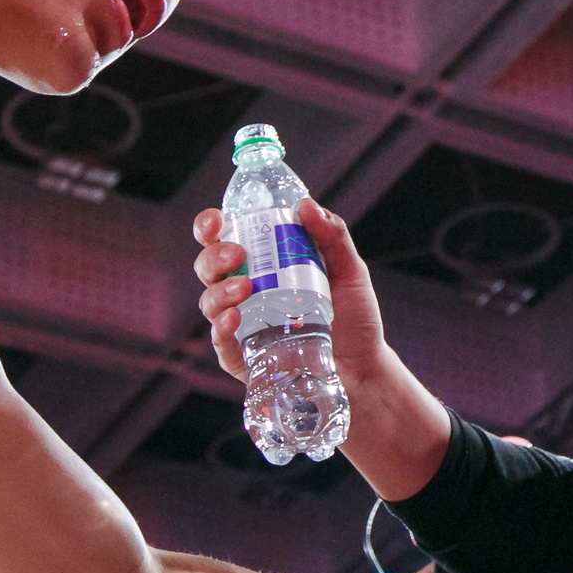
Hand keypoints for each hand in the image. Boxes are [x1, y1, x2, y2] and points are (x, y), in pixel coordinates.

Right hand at [192, 196, 393, 386]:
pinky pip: (220, 342)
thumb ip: (332, 237)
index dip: (210, 226)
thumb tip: (306, 205)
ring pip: (208, 302)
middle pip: (208, 268)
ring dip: (218, 291)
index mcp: (264, 265)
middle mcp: (245, 293)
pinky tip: (235, 317)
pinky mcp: (244, 358)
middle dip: (213, 257)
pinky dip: (221, 327)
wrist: (364, 368)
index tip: (217, 219)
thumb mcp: (350, 271)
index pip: (224, 239)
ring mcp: (242, 325)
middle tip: (236, 253)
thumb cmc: (354, 318)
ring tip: (243, 288)